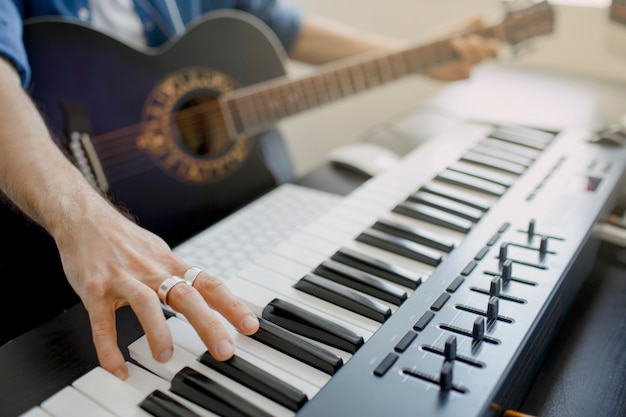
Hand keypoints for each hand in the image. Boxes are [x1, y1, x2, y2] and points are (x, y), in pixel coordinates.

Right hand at [53, 200, 258, 379]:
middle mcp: (151, 270)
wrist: (83, 218)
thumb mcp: (159, 252)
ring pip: (146, 303)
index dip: (231, 305)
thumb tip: (205, 293)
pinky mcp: (94, 290)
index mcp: (170, 264)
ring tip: (165, 356)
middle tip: (224, 349)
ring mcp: (123, 279)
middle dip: (208, 324)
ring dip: (158, 331)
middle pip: (186, 295)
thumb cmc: (123, 239)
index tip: (250, 325)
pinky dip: (109, 348)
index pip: (209, 284)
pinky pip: (102, 323)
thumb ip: (179, 274)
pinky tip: (117, 367)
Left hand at [426, 17, 498, 80]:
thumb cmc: (436, 42)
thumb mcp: (451, 30)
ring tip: (456, 43)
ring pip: (477, 62)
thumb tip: (482, 16)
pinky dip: (464, 66)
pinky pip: (468, 74)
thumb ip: (466, 25)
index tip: (492, 37)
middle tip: (473, 39)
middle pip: (488, 54)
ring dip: (469, 51)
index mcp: (474, 45)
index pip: (491, 44)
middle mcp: (472, 57)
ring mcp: (466, 67)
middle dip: (483, 46)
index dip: (495, 42)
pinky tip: (456, 60)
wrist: (420, 56)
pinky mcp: (458, 77)